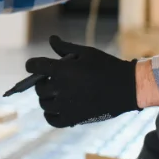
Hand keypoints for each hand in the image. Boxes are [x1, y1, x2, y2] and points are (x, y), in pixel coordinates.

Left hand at [21, 36, 138, 127]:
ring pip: (44, 104)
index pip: (34, 66)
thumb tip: (51, 39)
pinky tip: (56, 107)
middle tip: (52, 79)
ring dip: (47, 98)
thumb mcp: (86, 52)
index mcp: (62, 70)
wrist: (127, 87)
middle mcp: (61, 88)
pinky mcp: (73, 119)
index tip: (33, 66)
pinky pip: (52, 119)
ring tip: (57, 92)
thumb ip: (65, 47)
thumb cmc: (106, 66)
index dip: (31, 65)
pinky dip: (50, 114)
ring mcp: (66, 105)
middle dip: (42, 82)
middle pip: (39, 87)